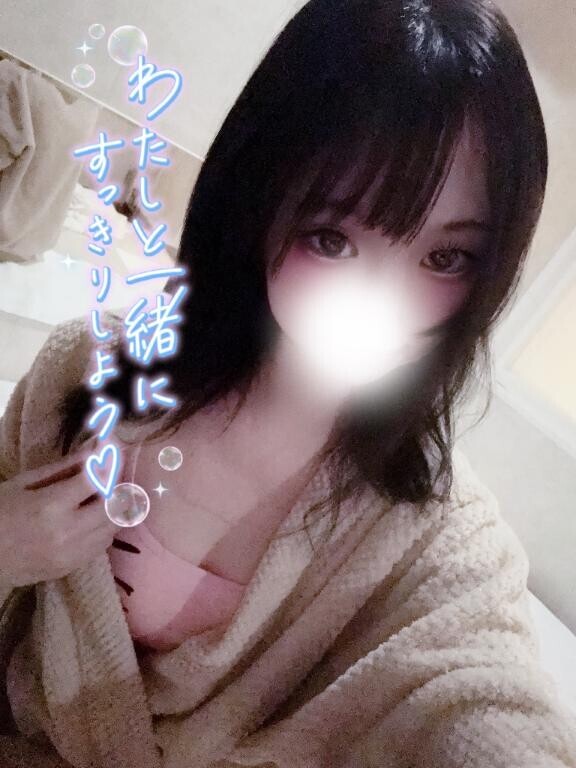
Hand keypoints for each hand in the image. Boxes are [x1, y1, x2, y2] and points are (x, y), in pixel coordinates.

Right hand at [0, 439, 122, 588]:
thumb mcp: (24, 483)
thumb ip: (63, 468)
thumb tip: (94, 449)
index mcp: (51, 505)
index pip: (97, 481)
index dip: (109, 463)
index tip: (112, 452)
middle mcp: (67, 532)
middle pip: (112, 506)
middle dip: (113, 488)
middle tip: (106, 477)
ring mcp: (71, 554)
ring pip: (112, 527)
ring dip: (111, 509)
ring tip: (97, 498)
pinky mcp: (71, 568)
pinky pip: (102, 545)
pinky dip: (102, 529)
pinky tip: (89, 520)